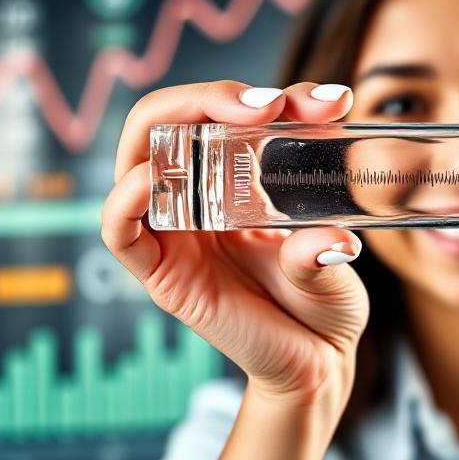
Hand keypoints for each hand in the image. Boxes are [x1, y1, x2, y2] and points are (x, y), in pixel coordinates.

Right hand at [101, 80, 367, 404]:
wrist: (317, 363)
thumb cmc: (323, 301)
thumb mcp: (336, 256)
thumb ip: (326, 244)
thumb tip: (330, 241)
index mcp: (238, 179)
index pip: (230, 115)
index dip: (272, 97)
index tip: (328, 102)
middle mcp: (200, 197)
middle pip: (171, 121)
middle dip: (213, 96)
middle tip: (271, 103)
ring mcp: (178, 232)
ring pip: (139, 158)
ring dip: (176, 124)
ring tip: (235, 117)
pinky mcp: (162, 274)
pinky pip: (121, 230)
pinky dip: (127, 198)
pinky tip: (154, 179)